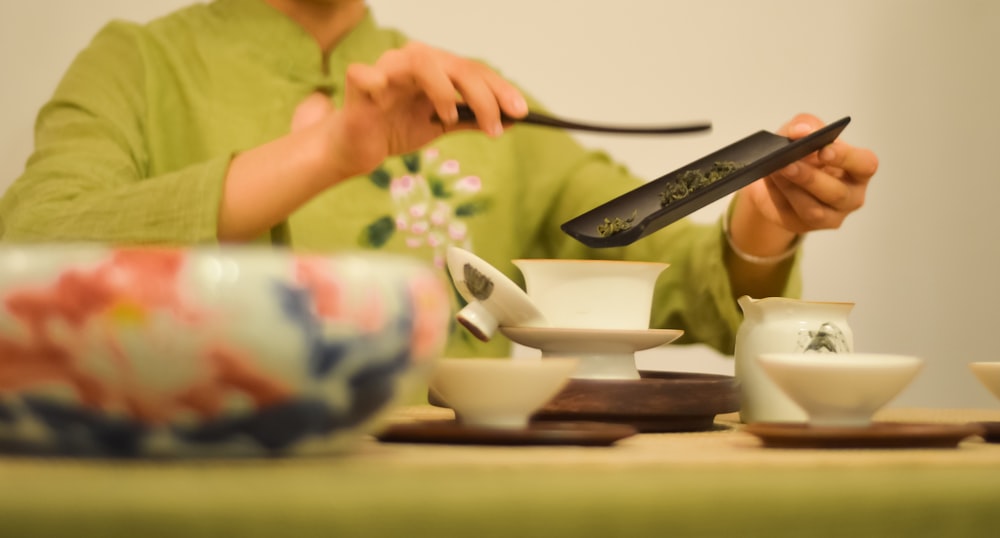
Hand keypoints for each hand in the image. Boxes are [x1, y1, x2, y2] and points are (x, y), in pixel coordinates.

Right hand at [322, 41, 527, 179]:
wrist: (358, 148)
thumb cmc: (397, 129)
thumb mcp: (441, 125)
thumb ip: (472, 119)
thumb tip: (512, 120)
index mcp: (435, 68)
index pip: (473, 71)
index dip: (499, 90)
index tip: (521, 112)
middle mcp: (412, 61)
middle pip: (456, 66)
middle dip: (483, 95)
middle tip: (497, 126)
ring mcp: (385, 69)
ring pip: (421, 62)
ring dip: (443, 90)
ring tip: (450, 118)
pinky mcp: (358, 82)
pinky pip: (366, 75)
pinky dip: (376, 83)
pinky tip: (385, 100)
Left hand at [740, 113, 878, 234]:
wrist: (774, 174)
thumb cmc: (799, 150)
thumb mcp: (801, 130)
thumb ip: (805, 124)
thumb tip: (801, 131)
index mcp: (859, 169)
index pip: (864, 165)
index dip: (846, 158)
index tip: (824, 150)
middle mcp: (851, 196)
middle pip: (836, 193)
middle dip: (810, 177)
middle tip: (788, 163)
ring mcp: (831, 216)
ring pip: (814, 211)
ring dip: (791, 189)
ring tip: (774, 171)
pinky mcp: (805, 226)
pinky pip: (792, 216)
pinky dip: (779, 198)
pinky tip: (771, 183)